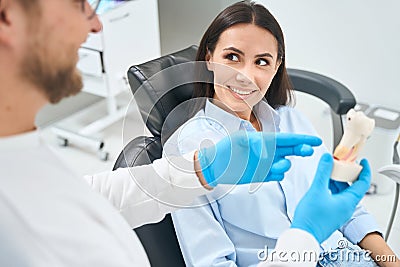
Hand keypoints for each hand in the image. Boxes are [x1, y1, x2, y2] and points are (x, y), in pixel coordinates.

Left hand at [197, 131, 321, 186]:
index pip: (288, 139)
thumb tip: (266, 150)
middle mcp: (268, 152)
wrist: (214, 166)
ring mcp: (266, 164)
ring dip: (285, 165)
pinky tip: (273, 173)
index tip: (315, 140)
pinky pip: (276, 176)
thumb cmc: (225, 149)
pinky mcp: (262, 176)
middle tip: (307, 151)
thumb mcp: (238, 139)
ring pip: (284, 165)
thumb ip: (254, 141)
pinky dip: (277, 175)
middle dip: (301, 150)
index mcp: (265, 140)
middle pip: (291, 151)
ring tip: (280, 164)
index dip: (302, 139)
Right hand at [291, 153, 370, 243]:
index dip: (364, 170)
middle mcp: (346, 207)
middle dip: (347, 173)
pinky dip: (332, 188)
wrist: (304, 234)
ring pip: (343, 192)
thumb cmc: (311, 218)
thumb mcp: (317, 190)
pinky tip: (323, 184)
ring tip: (329, 171)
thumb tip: (328, 158)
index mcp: (348, 202)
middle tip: (341, 163)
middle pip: (352, 186)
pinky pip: (336, 197)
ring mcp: (339, 211)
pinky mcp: (331, 214)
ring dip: (338, 181)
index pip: (363, 183)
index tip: (362, 161)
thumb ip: (323, 172)